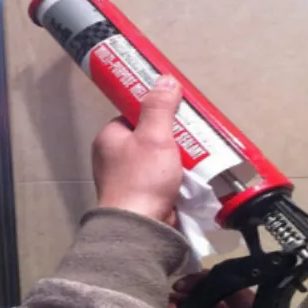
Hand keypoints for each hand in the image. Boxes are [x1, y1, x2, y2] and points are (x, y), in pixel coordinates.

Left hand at [92, 75, 182, 223]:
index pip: (133, 116)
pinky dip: (176, 178)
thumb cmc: (143, 178)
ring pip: (157, 160)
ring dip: (177, 159)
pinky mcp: (140, 199)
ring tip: (199, 155)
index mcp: (109, 139)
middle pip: (147, 138)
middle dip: (172, 138)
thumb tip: (165, 79)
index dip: (155, 112)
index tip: (178, 113)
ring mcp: (125, 180)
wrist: (140, 229)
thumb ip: (159, 107)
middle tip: (193, 135)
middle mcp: (112, 158)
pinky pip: (161, 180)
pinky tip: (193, 176)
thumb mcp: (154, 136)